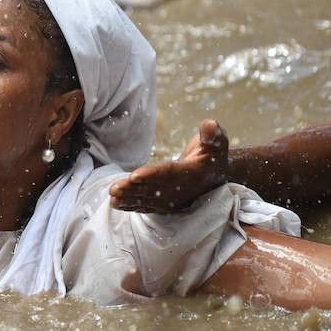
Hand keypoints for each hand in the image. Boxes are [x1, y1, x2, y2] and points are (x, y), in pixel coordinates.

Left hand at [109, 119, 228, 212]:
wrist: (216, 175)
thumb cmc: (214, 154)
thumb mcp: (218, 141)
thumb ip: (213, 134)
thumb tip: (209, 125)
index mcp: (192, 175)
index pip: (169, 175)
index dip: (151, 175)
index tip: (134, 176)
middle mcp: (181, 191)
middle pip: (153, 190)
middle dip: (133, 190)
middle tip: (114, 189)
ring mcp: (173, 200)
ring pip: (147, 199)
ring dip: (128, 198)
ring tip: (112, 196)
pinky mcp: (165, 204)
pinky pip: (147, 205)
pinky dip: (131, 205)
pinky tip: (115, 203)